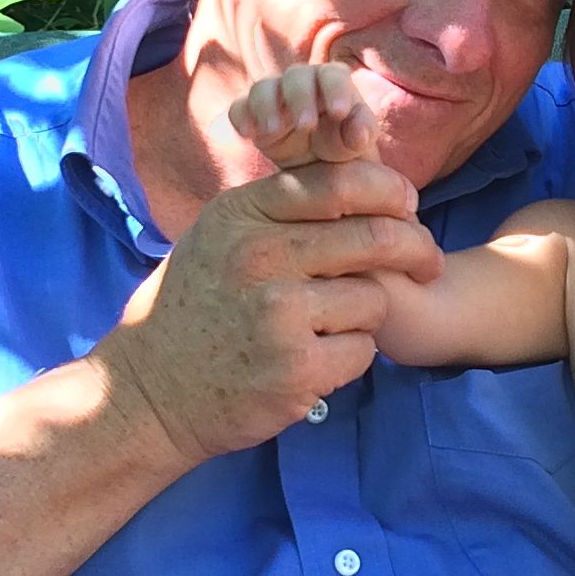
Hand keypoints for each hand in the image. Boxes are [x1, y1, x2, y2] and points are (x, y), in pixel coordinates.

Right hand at [96, 155, 439, 464]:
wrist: (147, 393)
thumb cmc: (192, 309)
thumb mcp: (217, 236)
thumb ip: (276, 208)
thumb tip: (357, 182)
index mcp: (243, 215)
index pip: (341, 183)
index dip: (391, 190)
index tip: (409, 205)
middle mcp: (260, 256)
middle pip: (375, 237)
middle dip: (416, 248)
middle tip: (427, 263)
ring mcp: (278, 314)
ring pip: (372, 298)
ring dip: (367, 313)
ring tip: (331, 325)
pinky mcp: (295, 370)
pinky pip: (363, 351)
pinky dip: (351, 356)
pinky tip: (317, 359)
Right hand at [229, 61, 379, 168]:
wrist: (317, 163)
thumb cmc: (342, 143)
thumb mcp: (357, 141)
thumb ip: (362, 133)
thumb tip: (360, 134)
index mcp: (331, 81)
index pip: (333, 75)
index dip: (336, 90)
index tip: (339, 113)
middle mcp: (301, 82)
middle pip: (295, 76)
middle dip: (299, 98)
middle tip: (307, 126)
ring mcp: (273, 95)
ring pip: (263, 87)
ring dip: (266, 106)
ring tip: (272, 130)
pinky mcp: (251, 113)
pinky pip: (239, 107)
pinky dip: (240, 117)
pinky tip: (247, 135)